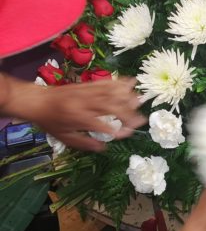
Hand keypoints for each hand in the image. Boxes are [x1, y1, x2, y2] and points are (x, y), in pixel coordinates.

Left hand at [1, 74, 146, 150]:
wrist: (38, 101)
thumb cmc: (51, 122)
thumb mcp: (65, 138)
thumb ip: (85, 143)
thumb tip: (103, 148)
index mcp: (78, 118)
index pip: (103, 126)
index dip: (117, 131)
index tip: (128, 134)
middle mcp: (85, 103)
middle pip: (111, 107)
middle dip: (128, 113)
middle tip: (141, 120)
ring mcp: (88, 92)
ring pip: (111, 92)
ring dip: (127, 96)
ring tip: (139, 100)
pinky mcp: (88, 84)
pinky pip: (106, 82)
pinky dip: (119, 82)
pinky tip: (130, 82)